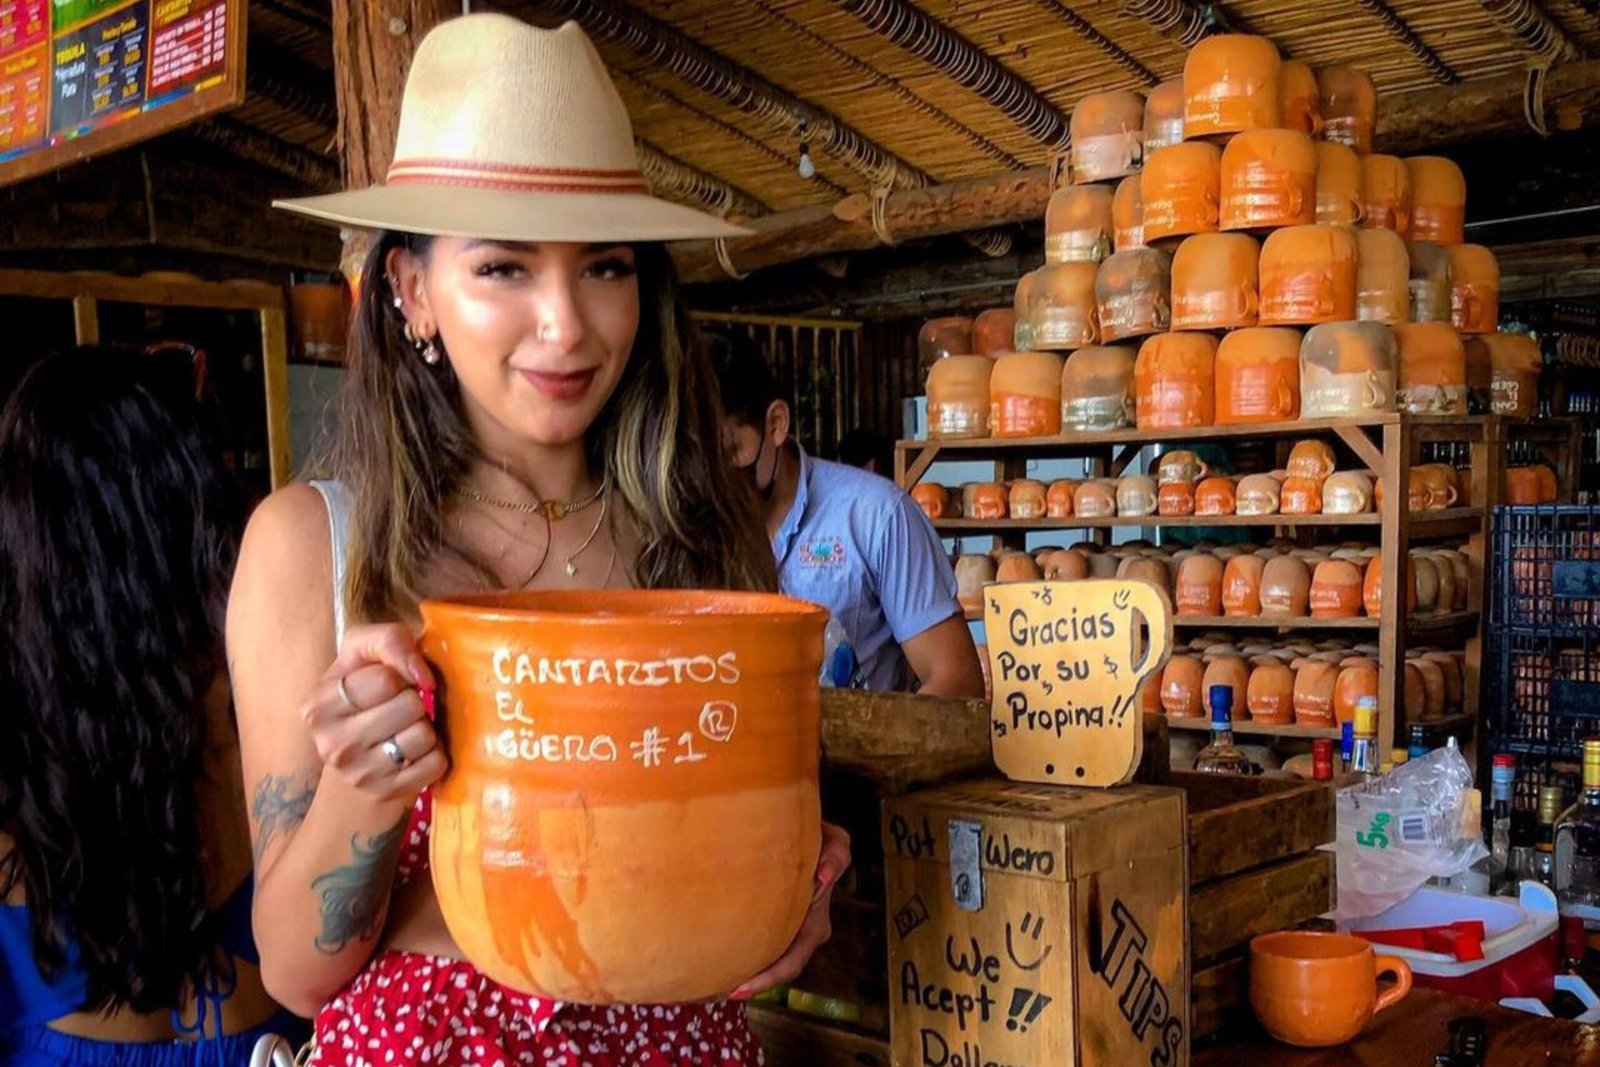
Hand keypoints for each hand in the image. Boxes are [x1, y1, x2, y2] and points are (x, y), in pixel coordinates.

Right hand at [300, 622, 446, 802]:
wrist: (350, 776)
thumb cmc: (362, 703)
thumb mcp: (361, 658)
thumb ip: (388, 641)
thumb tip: (422, 675)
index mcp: (318, 705)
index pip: (386, 678)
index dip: (400, 674)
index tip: (393, 684)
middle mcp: (331, 742)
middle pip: (409, 705)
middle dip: (414, 703)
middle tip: (399, 712)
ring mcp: (359, 774)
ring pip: (424, 735)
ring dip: (425, 730)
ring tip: (405, 732)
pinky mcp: (387, 794)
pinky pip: (436, 763)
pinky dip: (434, 755)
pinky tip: (413, 756)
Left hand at [730, 822, 851, 999]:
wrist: (801, 831)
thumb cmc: (817, 837)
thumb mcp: (834, 841)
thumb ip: (835, 857)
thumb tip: (823, 876)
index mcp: (815, 925)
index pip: (792, 962)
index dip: (768, 979)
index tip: (739, 989)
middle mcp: (802, 935)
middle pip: (774, 972)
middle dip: (749, 986)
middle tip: (716, 994)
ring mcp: (788, 933)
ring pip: (766, 962)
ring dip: (742, 976)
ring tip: (709, 989)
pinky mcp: (773, 925)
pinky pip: (758, 947)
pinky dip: (741, 958)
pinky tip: (715, 965)